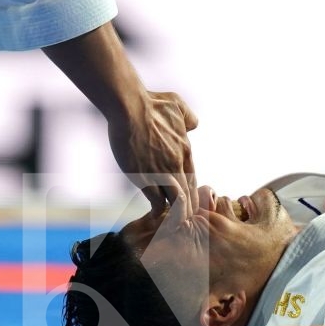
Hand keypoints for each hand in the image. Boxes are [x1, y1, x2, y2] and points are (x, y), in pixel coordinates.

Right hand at [108, 90, 197, 211]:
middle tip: (184, 221)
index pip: (194, 180)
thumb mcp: (177, 105)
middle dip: (187, 211)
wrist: (130, 107)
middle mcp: (177, 164)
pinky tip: (156, 213)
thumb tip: (193, 126)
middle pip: (188, 195)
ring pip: (177, 202)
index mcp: (185, 150)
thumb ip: (189, 117)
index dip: (192, 196)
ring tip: (173, 223)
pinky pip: (157, 202)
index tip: (189, 205)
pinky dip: (158, 211)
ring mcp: (162, 172)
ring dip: (176, 214)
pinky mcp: (145, 177)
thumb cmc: (152, 103)